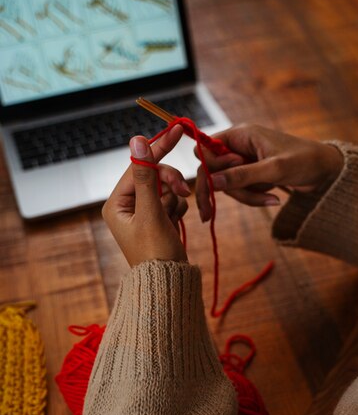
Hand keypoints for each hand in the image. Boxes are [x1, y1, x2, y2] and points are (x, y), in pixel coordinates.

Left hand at [102, 125, 189, 265]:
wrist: (170, 283)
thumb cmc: (156, 252)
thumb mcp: (151, 211)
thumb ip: (145, 174)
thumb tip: (137, 138)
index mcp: (117, 203)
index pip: (138, 166)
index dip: (158, 150)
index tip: (177, 132)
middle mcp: (127, 206)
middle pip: (154, 175)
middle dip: (170, 182)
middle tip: (183, 189)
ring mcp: (143, 213)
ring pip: (166, 187)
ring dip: (175, 198)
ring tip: (173, 218)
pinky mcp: (158, 220)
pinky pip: (172, 200)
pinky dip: (178, 208)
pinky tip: (175, 222)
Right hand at [195, 124, 343, 220]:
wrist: (327, 171)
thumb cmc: (304, 161)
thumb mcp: (273, 170)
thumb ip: (242, 175)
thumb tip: (211, 182)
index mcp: (241, 134)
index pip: (205, 150)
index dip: (209, 168)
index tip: (220, 182)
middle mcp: (239, 146)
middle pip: (214, 171)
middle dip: (226, 190)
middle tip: (208, 215)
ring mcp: (245, 161)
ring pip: (228, 184)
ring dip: (246, 196)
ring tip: (271, 199)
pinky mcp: (253, 175)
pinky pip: (242, 190)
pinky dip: (255, 198)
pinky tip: (273, 198)